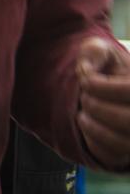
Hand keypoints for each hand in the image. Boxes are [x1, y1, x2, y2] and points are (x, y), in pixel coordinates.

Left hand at [77, 36, 129, 168]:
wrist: (107, 92)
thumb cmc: (106, 68)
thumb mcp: (100, 51)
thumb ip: (93, 51)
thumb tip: (86, 70)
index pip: (129, 91)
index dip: (102, 87)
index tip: (86, 81)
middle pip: (127, 120)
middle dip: (96, 107)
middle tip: (84, 99)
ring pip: (121, 142)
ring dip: (92, 126)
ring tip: (82, 114)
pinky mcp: (127, 154)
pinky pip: (111, 156)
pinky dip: (92, 141)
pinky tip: (87, 124)